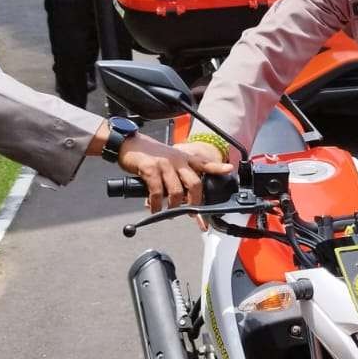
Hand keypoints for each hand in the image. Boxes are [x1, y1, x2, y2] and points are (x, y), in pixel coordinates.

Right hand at [118, 136, 232, 211]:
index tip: (229, 169)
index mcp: (184, 158)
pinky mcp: (150, 169)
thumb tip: (182, 197)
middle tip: (192, 214)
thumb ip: (178, 174)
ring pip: (177, 192)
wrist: (128, 144)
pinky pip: (157, 193)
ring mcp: (164, 164)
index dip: (217, 167)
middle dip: (195, 202)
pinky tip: (154, 209)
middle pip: (194, 184)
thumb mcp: (169, 159)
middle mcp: (177, 160)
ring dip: (174, 207)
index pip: (204, 163)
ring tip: (169, 213)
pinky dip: (156, 205)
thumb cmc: (149, 154)